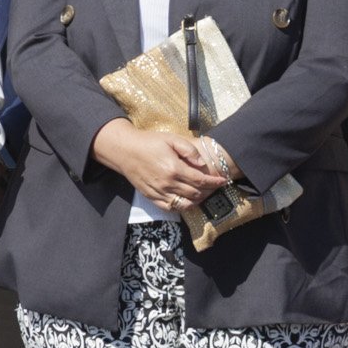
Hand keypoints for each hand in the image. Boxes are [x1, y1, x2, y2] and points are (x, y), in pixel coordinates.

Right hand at [93, 120, 225, 214]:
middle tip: (214, 186)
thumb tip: (202, 163)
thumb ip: (189, 150)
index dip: (214, 182)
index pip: (200, 181)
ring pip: (185, 204)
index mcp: (174, 168)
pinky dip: (182, 206)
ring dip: (197, 200)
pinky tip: (187, 200)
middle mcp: (167, 183)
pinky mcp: (151, 197)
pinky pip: (170, 208)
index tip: (222, 181)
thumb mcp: (171, 139)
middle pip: (195, 193)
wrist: (125, 151)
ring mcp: (159, 192)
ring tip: (203, 193)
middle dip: (209, 191)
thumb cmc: (149, 142)